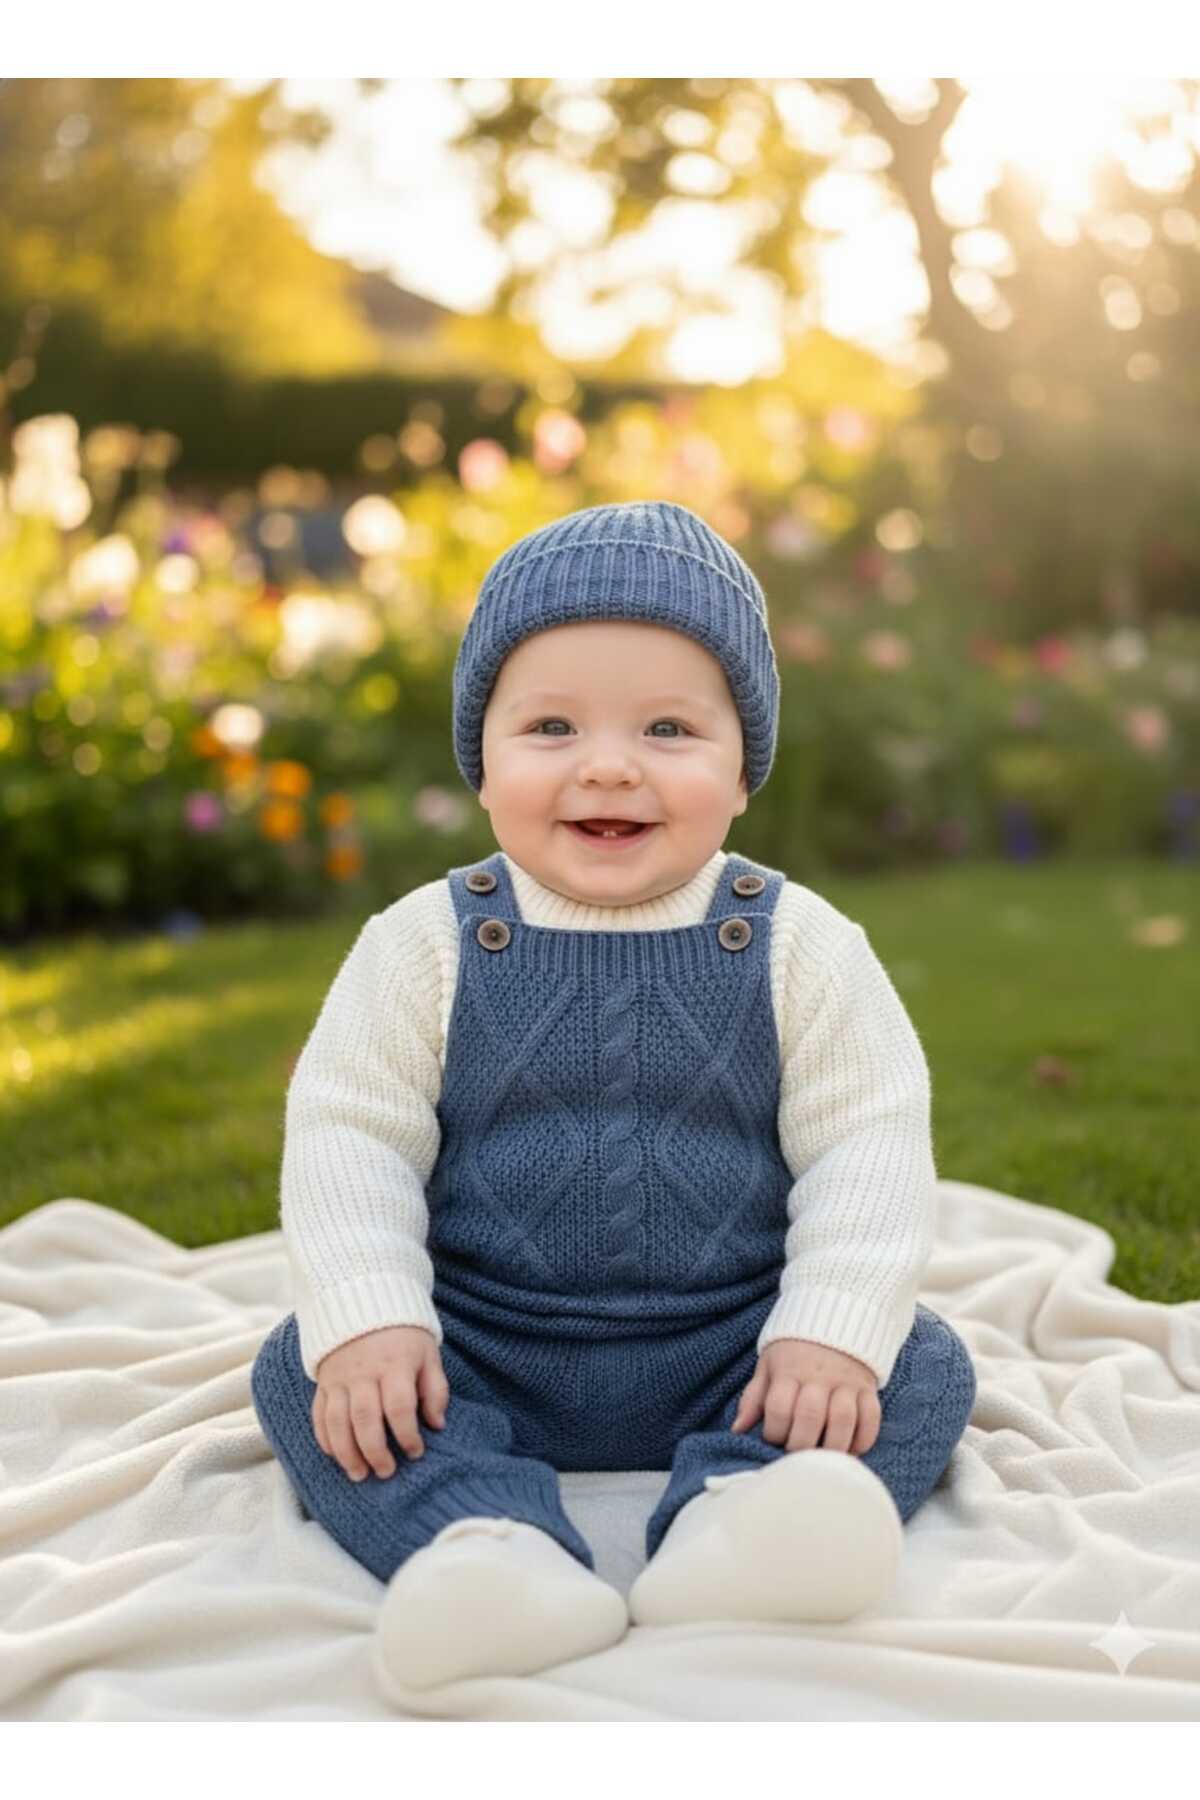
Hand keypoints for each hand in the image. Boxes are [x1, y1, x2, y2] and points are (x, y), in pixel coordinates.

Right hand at [313, 1325, 448, 1481]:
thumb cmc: (403, 1335)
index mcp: (395, 1365)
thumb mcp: (428, 1354)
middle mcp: (364, 1373)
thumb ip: (435, 1390)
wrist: (364, 1302)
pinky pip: (319, 1414)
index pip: (399, 1406)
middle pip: (364, 1418)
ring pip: (337, 1421)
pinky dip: (325, 1439)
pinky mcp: (324, 1382)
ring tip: (359, 1474)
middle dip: (374, 1452)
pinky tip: (336, 1455)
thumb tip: (437, 1425)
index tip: (416, 1452)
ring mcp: (339, 1378)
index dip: (407, 1435)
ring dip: (347, 1453)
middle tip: (386, 1473)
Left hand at [730, 1338, 880, 1455]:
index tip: (774, 1439)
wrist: (834, 1319)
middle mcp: (819, 1376)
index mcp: (789, 1370)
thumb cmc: (794, 1352)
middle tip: (797, 1454)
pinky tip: (850, 1448)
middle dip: (801, 1445)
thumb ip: (754, 1398)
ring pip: (843, 1420)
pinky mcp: (868, 1388)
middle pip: (810, 1416)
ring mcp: (846, 1382)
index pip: (778, 1407)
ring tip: (823, 1457)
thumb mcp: (768, 1366)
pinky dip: (863, 1439)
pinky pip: (871, 1418)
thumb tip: (737, 1430)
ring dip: (832, 1446)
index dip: (773, 1432)